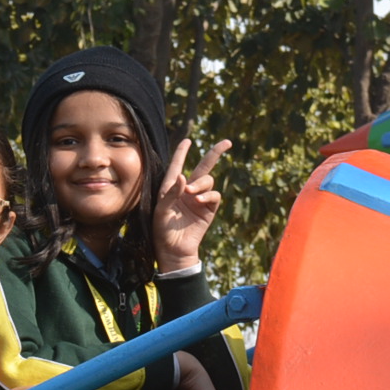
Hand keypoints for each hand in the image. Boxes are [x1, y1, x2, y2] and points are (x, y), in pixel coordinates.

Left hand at [149, 136, 229, 271]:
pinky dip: (208, 195)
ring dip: (201, 183)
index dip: (182, 152)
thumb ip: (171, 192)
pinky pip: (214, 195)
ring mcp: (199, 199)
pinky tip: (199, 200)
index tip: (188, 140)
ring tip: (191, 193)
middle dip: (215, 153)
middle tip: (227, 142)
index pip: (178, 165)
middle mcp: (187, 190)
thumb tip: (183, 177)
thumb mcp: (161, 210)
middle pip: (204, 166)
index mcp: (171, 187)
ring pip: (208, 180)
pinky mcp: (208, 209)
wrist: (174, 250)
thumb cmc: (162, 230)